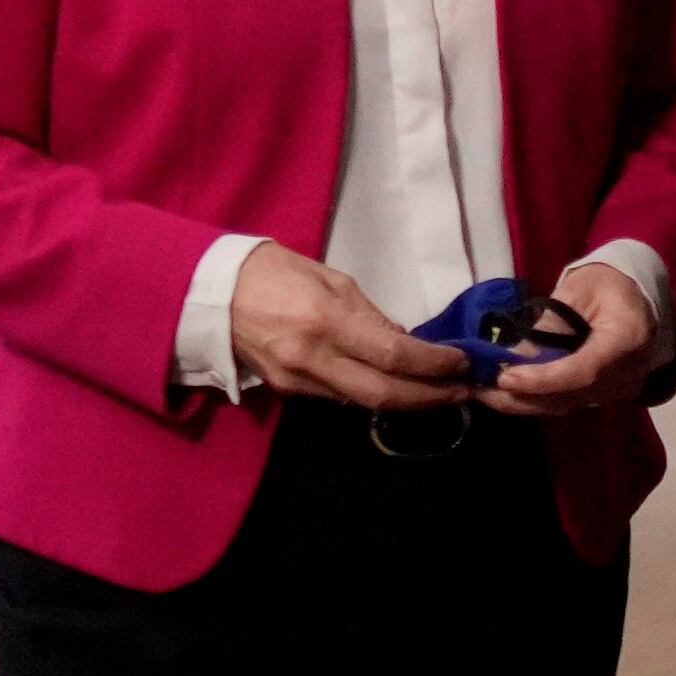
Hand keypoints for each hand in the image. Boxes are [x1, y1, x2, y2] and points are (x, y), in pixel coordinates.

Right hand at [228, 241, 471, 411]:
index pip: (394, 355)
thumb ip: (370, 316)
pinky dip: (371, 395)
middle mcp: (313, 359)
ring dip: (406, 401)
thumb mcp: (332, 280)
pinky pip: (338, 398)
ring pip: (362, 403)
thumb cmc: (277, 272)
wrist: (211, 293)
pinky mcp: (285, 391)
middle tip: (464, 391)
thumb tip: (405, 341)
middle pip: (382, 394)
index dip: (434, 364)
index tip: (462, 362)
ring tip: (440, 391)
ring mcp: (297, 381)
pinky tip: (395, 387)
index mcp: (327, 322)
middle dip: (429, 397)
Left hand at [476, 260, 659, 416]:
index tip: (505, 378)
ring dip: (523, 402)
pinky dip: (536, 399)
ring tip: (485, 392)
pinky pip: (567, 403)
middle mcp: (628, 373)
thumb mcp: (576, 291)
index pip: (584, 370)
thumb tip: (513, 356)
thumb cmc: (607, 284)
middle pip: (571, 396)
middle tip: (481, 389)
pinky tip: (508, 392)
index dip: (543, 379)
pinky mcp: (606, 395)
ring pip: (565, 405)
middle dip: (522, 396)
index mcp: (627, 338)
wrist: (636, 295)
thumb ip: (549, 324)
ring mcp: (619, 389)